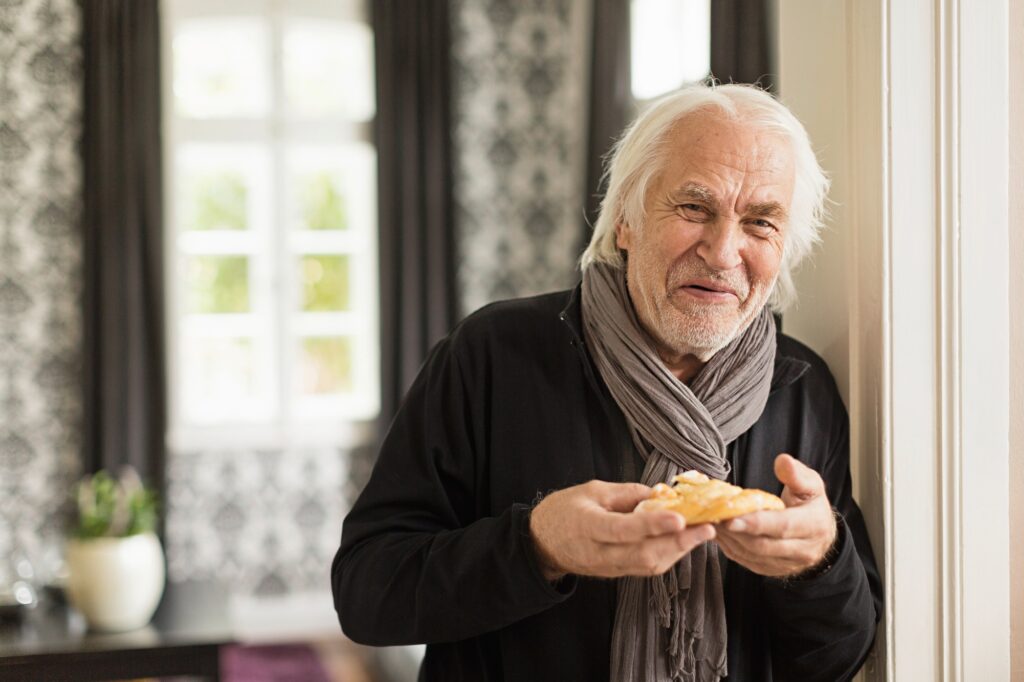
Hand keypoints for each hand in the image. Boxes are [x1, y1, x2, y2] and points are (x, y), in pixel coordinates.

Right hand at [529, 480, 715, 580]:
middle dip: (680, 542)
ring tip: (703, 533)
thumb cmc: (564, 510)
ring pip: (650, 565)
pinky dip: (668, 555)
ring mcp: (608, 567)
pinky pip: (646, 568)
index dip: (652, 525)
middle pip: (644, 554)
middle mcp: (599, 552)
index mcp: (587, 526)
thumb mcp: (591, 490)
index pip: (624, 529)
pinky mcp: (616, 573)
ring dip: (680, 550)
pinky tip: (684, 542)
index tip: (679, 517)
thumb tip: (660, 493)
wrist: (542, 542)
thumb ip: (626, 493)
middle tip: (707, 527)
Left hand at [713, 454, 836, 577]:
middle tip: (712, 516)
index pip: (782, 527)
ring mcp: (786, 565)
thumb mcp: (811, 485)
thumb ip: (796, 474)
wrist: (820, 536)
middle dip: (735, 532)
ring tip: (710, 521)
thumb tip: (782, 460)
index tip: (731, 517)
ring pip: (751, 555)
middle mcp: (802, 551)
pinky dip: (728, 546)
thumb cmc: (811, 504)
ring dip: (728, 539)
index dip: (756, 523)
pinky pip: (745, 561)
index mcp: (813, 526)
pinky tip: (717, 531)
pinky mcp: (771, 570)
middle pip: (763, 545)